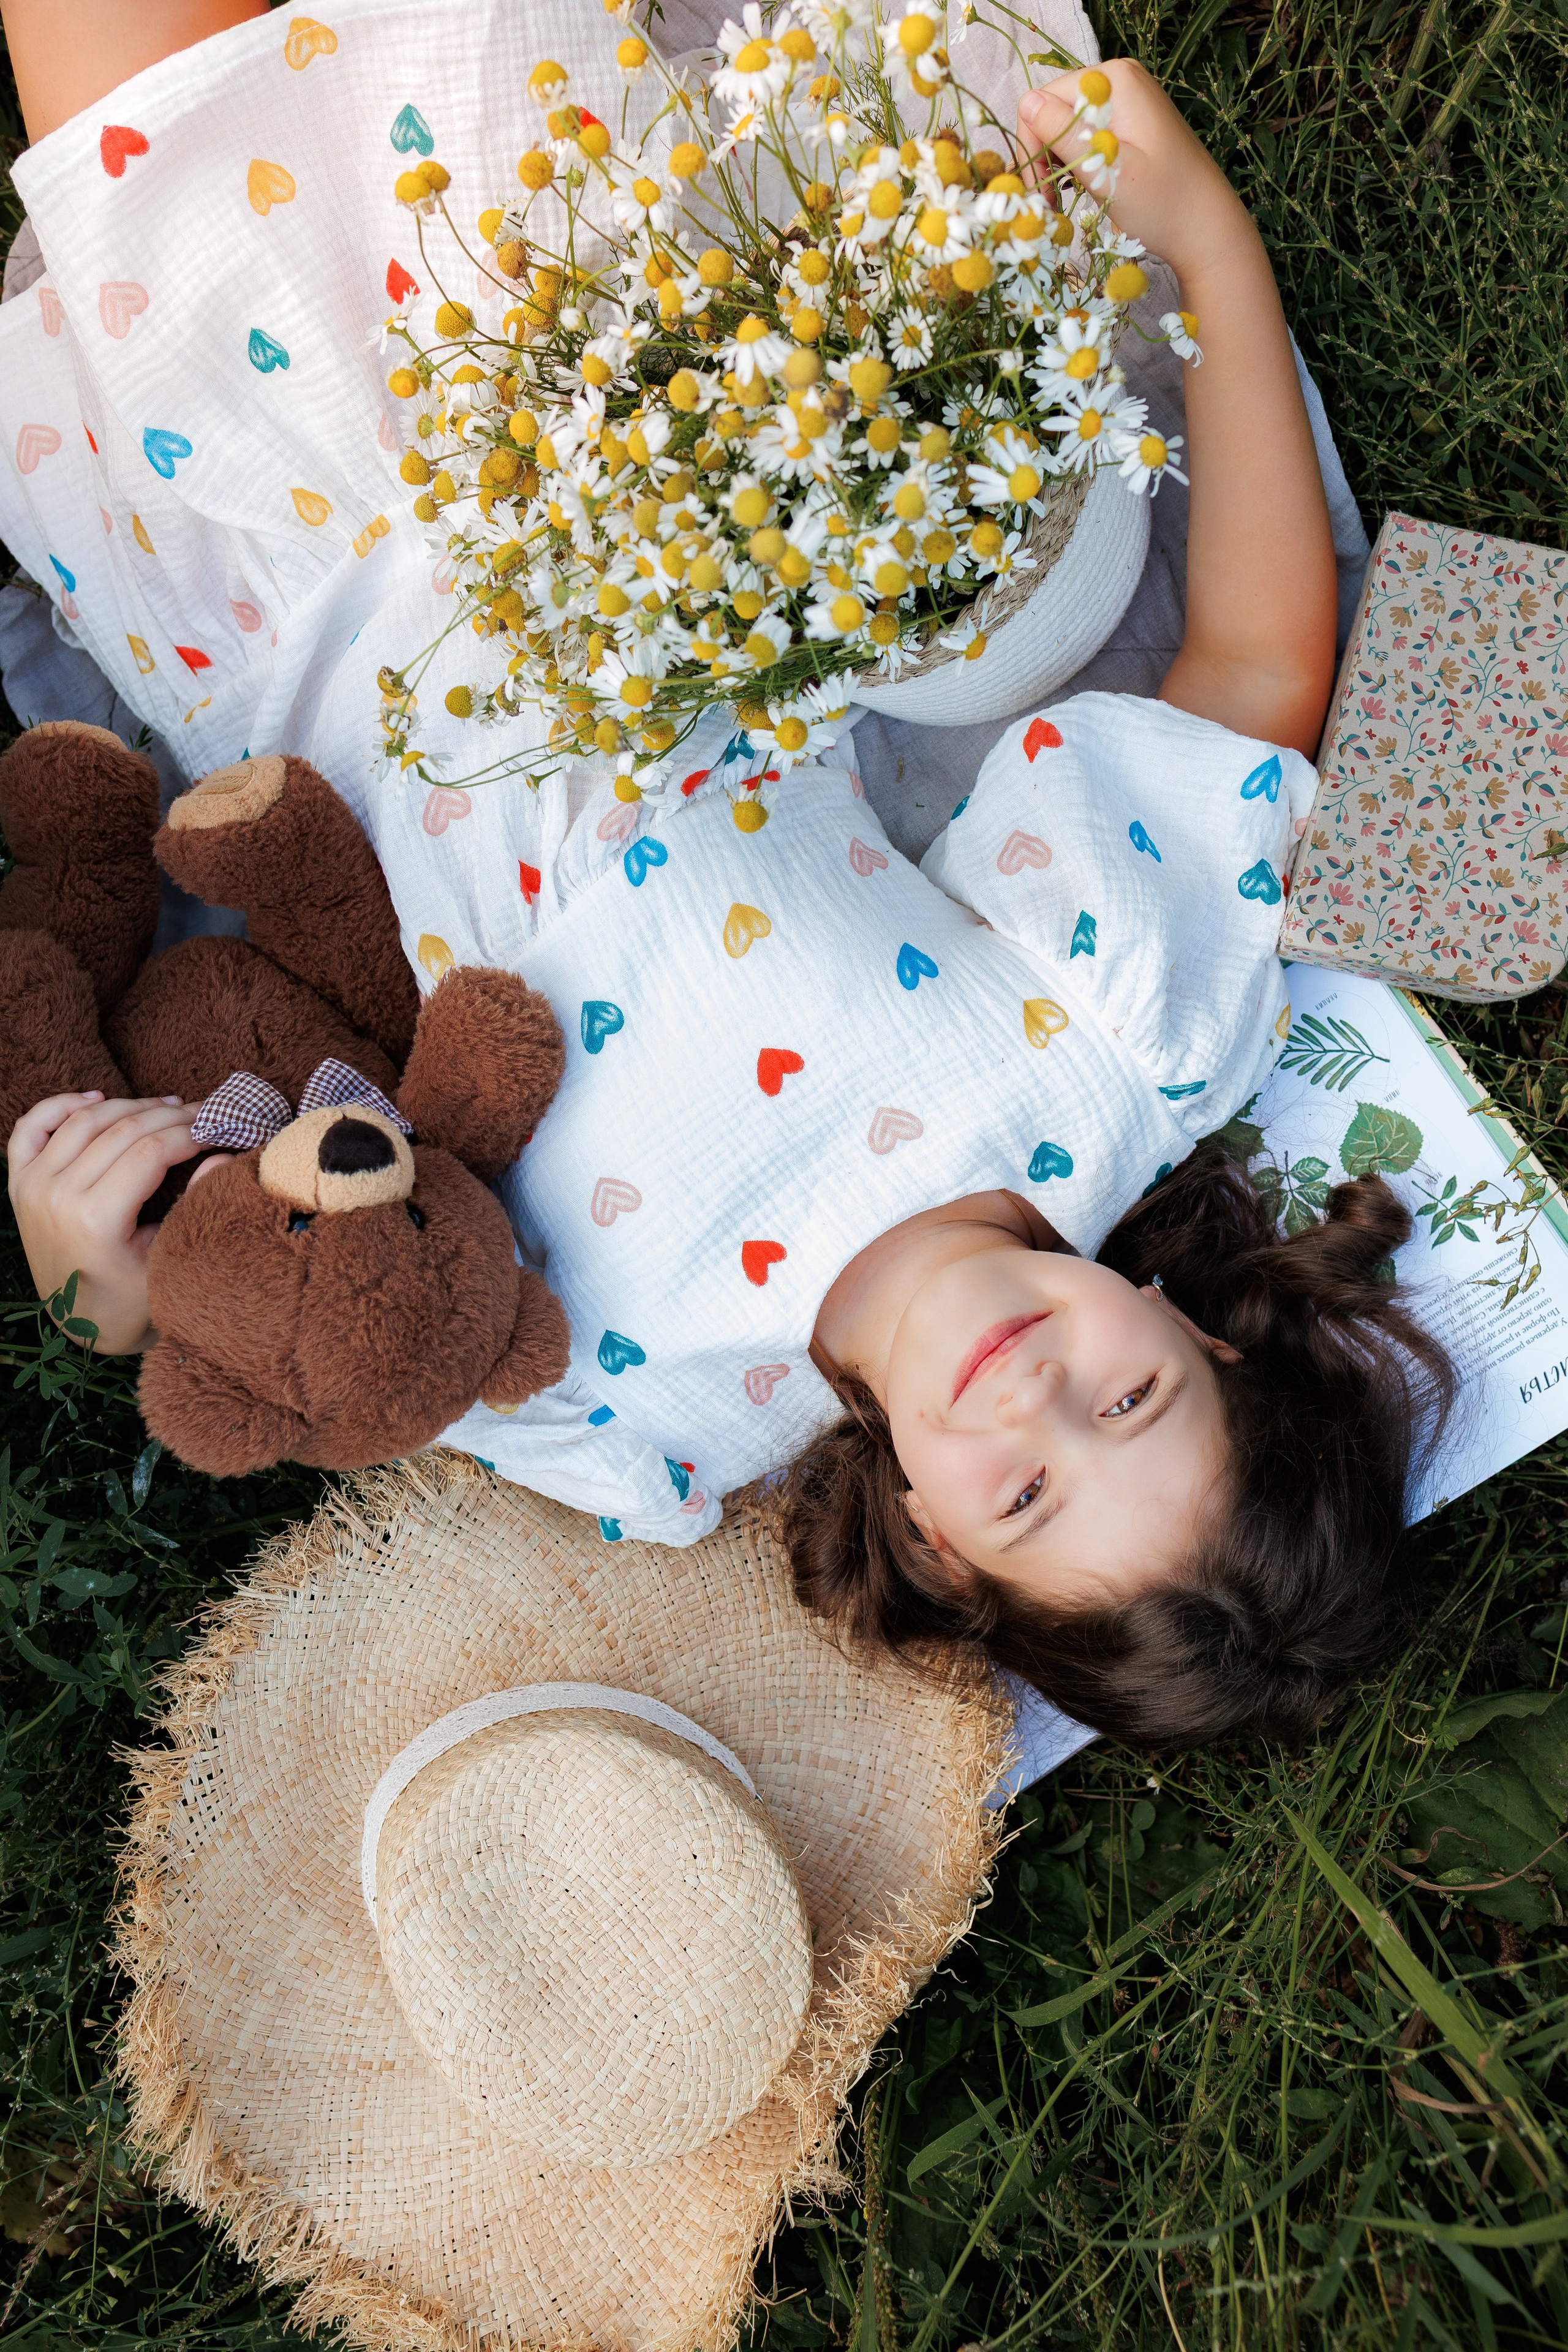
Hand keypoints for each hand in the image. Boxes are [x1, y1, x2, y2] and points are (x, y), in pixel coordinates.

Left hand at [6, 1092, 212, 1352]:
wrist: (81, 1324)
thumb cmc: (131, 1300)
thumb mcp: (170, 1260)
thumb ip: (195, 1203)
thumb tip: (222, 1153)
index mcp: (96, 1220)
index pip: (150, 1150)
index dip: (189, 1133)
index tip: (216, 1129)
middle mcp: (57, 1196)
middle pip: (120, 1129)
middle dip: (168, 1115)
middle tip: (200, 1114)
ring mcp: (33, 1187)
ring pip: (83, 1120)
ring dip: (128, 1105)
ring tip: (164, 1108)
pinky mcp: (20, 1184)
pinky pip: (32, 1127)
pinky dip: (61, 1105)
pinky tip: (94, 1099)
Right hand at [1017, 59, 1253, 290]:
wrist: (1205, 227)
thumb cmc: (1161, 204)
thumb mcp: (1105, 170)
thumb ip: (1065, 134)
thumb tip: (1026, 102)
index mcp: (1114, 80)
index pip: (1043, 100)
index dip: (1033, 146)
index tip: (1041, 192)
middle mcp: (1120, 78)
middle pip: (1054, 110)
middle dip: (1045, 155)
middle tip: (1050, 203)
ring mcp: (1128, 98)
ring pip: (1067, 124)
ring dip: (1058, 161)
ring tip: (1063, 199)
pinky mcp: (1131, 120)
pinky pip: (1088, 132)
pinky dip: (1078, 160)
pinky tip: (1085, 185)